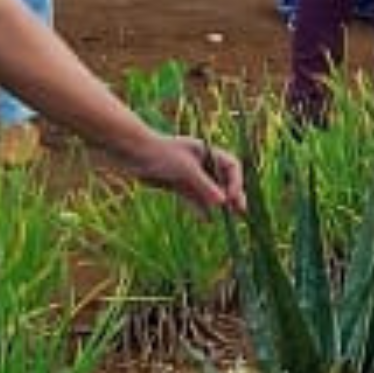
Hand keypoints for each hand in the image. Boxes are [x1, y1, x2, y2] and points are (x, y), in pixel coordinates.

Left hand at [128, 129, 246, 211]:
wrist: (132, 153)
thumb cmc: (161, 154)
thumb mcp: (185, 169)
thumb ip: (204, 185)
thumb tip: (223, 202)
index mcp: (207, 152)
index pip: (231, 167)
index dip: (235, 182)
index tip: (231, 198)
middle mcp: (201, 163)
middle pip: (222, 180)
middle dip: (231, 195)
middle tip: (241, 212)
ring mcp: (189, 174)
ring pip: (208, 191)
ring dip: (217, 204)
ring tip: (229, 219)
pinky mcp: (177, 184)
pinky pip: (193, 198)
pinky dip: (200, 208)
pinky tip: (207, 219)